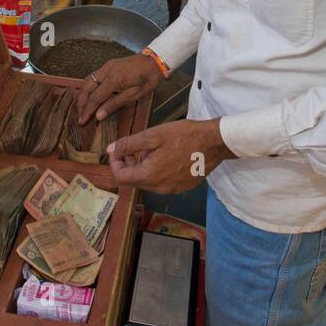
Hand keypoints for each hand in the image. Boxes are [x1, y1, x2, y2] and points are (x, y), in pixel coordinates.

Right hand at [77, 54, 162, 124]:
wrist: (155, 61)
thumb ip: (114, 104)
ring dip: (82, 95)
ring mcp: (106, 66)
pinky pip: (93, 76)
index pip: (94, 98)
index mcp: (114, 79)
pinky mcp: (108, 65)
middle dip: (81, 103)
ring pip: (87, 81)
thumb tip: (98, 116)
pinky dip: (88, 87)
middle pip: (86, 88)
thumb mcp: (134, 95)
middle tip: (80, 116)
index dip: (87, 111)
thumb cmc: (148, 79)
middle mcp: (106, 70)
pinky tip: (88, 95)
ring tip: (81, 108)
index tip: (81, 121)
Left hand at [107, 119, 231, 193]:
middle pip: (134, 181)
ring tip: (152, 149)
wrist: (214, 142)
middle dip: (129, 164)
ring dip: (144, 167)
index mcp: (149, 176)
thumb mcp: (153, 135)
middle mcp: (159, 188)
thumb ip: (129, 144)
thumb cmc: (183, 136)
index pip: (121, 177)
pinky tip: (167, 155)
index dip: (115, 163)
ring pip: (149, 182)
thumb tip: (110, 150)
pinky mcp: (183, 187)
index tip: (118, 149)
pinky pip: (163, 182)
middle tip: (134, 147)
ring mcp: (173, 190)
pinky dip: (158, 171)